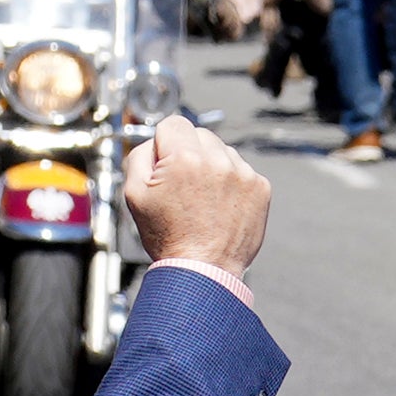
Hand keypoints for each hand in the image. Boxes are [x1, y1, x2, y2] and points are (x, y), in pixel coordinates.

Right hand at [125, 113, 274, 281]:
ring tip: (201, 199)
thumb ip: (140, 155)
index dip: (163, 144)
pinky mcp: (260, 187)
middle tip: (182, 186)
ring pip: (221, 151)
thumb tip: (156, 141)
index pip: (172, 123)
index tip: (164, 165)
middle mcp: (218, 159)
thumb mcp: (135, 194)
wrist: (204, 271)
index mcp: (185, 157)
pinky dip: (231, 183)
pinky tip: (219, 206)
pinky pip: (241, 171)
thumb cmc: (168, 237)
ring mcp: (243, 173)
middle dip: (188, 153)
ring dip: (211, 166)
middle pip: (199, 134)